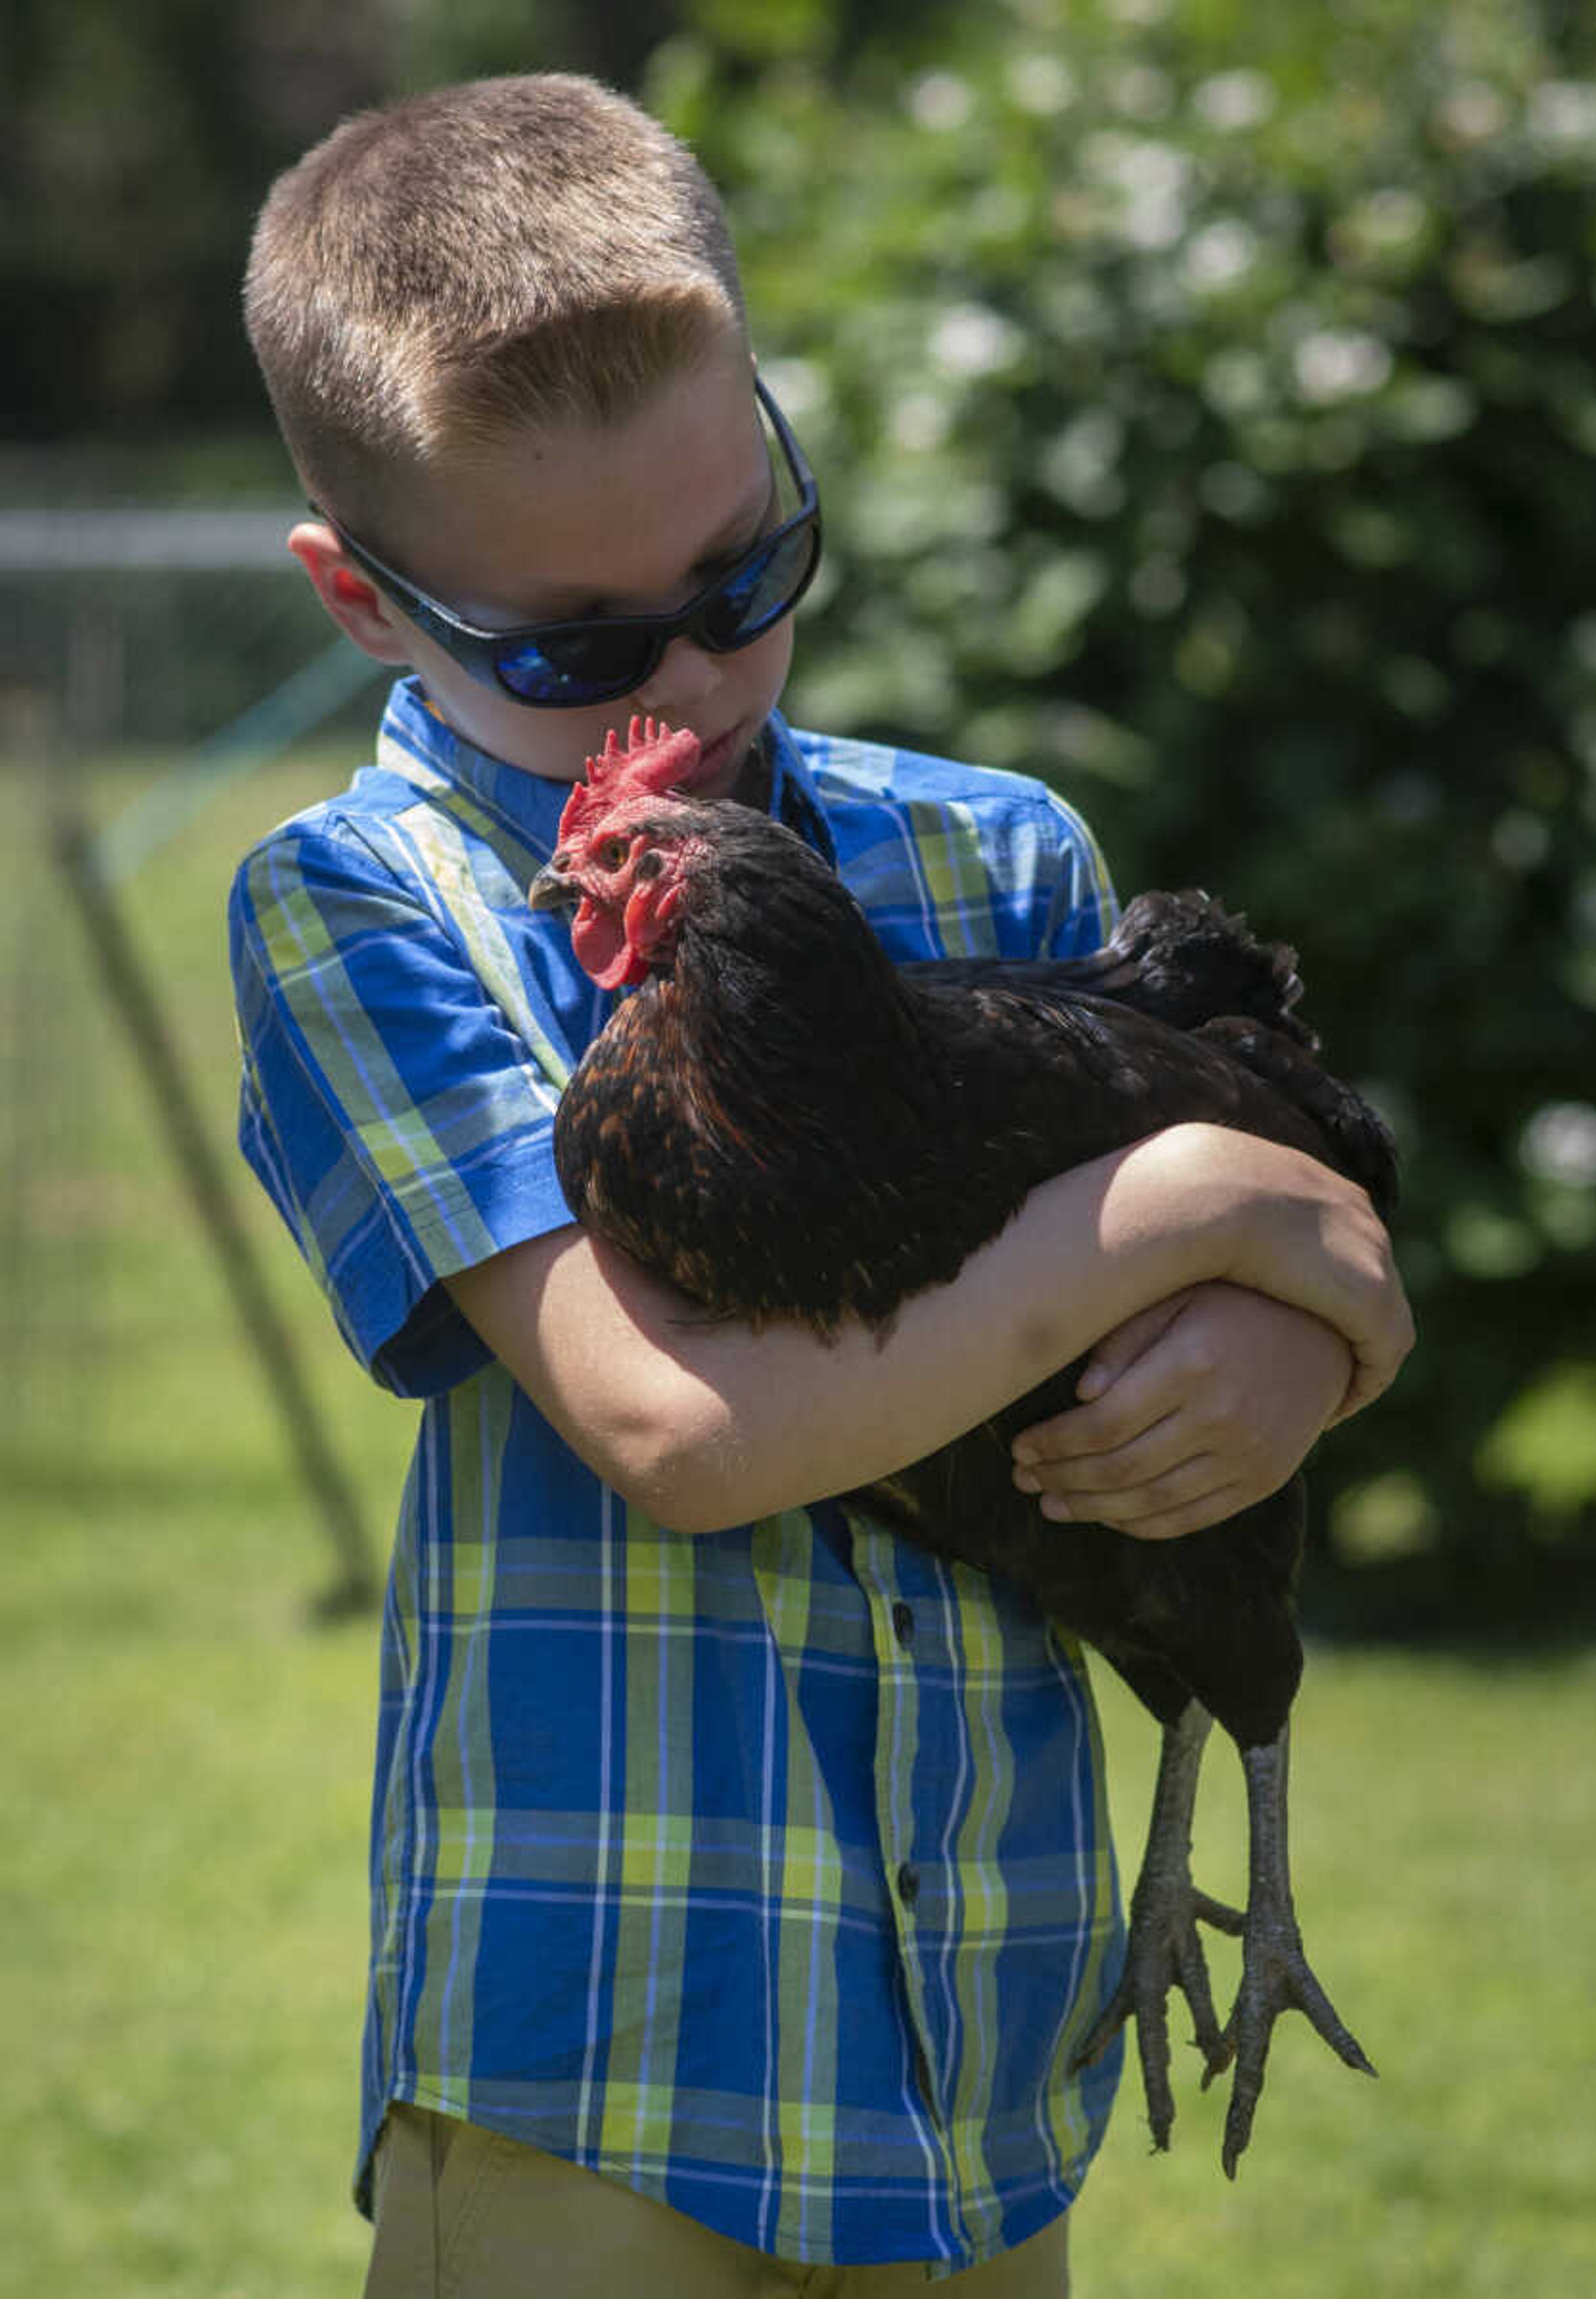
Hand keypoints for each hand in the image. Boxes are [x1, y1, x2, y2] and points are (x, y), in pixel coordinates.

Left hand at [1010, 1282, 1352, 1540]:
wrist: (1328, 1331)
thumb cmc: (1235, 1301)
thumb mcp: (1177, 1296)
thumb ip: (1125, 1341)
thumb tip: (1080, 1396)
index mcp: (1192, 1364)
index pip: (1103, 1423)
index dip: (1053, 1442)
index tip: (1019, 1445)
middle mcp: (1221, 1416)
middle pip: (1120, 1468)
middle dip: (1061, 1478)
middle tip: (1023, 1479)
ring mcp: (1246, 1455)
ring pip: (1151, 1501)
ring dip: (1091, 1509)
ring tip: (1050, 1504)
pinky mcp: (1262, 1481)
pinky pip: (1191, 1518)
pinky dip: (1141, 1524)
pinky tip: (1106, 1516)